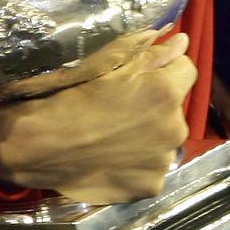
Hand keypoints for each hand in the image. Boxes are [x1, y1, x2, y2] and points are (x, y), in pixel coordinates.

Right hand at [0, 30, 196, 203]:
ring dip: (149, 137)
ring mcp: (164, 161)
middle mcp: (175, 127)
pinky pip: (151, 169)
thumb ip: (153, 53)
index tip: (141, 78)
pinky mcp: (151, 186)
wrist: (42, 144)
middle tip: (122, 110)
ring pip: (165, 140)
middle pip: (176, 108)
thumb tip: (183, 42)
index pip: (187, 70)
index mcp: (167, 91)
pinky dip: (138, 165)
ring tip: (115, 137)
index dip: (165, 71)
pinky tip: (113, 159)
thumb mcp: (110, 62)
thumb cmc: (73, 95)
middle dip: (157, 107)